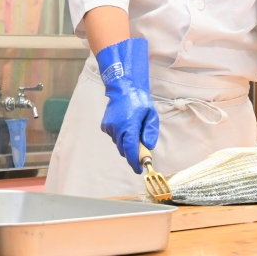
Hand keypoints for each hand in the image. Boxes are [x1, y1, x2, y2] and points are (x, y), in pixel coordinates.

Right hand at [96, 38, 159, 173]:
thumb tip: (148, 147)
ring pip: (118, 143)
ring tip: (133, 128)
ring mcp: (109, 127)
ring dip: (126, 142)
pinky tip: (125, 124)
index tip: (139, 170)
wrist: (123, 88)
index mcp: (129, 126)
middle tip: (142, 147)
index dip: (135, 163)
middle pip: (124, 150)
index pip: (131, 151)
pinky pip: (114, 136)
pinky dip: (120, 135)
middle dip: (132, 152)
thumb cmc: (140, 101)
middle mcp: (117, 129)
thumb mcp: (151, 115)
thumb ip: (150, 132)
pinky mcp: (105, 125)